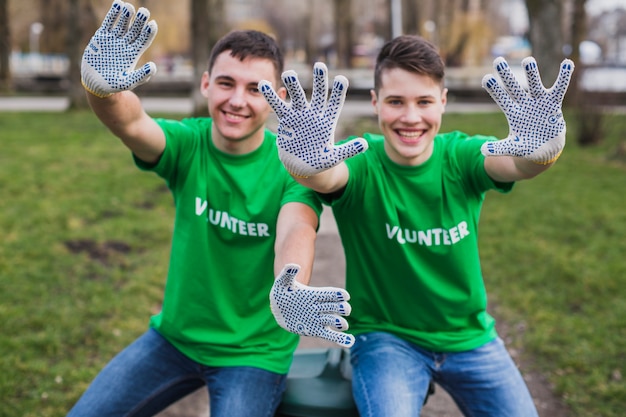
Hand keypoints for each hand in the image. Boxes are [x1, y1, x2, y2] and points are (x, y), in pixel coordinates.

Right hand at [81, 0, 157, 97]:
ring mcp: (114, 40)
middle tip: (144, 11)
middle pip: (135, 30)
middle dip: (140, 21)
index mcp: (133, 54)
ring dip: (127, 15)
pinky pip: (108, 23)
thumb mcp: (128, 82)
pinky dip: (113, 14)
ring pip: (122, 24)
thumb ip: (141, 76)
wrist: (95, 83)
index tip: (153, 24)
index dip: (148, 33)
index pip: (143, 41)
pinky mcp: (101, 37)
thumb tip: (153, 66)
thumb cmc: (114, 85)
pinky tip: (118, 4)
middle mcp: (125, 45)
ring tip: (130, 7)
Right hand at [259, 62, 367, 177]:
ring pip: (297, 98)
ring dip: (293, 86)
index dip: (338, 93)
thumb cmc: (320, 162)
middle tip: (320, 65)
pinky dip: (272, 97)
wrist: (302, 167)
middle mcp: (314, 115)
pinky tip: (265, 85)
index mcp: (327, 122)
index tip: (342, 79)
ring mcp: (299, 116)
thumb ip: (348, 151)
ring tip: (288, 73)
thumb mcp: (334, 158)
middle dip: (319, 80)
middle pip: (318, 95)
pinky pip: (279, 107)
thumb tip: (364, 145)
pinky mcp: (286, 120)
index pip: (334, 105)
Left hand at [270, 264, 354, 346]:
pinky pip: (329, 335)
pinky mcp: (316, 330)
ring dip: (340, 323)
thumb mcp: (282, 282)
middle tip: (345, 309)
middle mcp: (319, 306)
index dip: (337, 294)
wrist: (278, 307)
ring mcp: (318, 319)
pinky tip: (350, 342)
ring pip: (333, 321)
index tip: (345, 296)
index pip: (329, 293)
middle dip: (341, 308)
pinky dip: (340, 339)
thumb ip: (288, 274)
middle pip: (334, 307)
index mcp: (314, 294)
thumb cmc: (282, 292)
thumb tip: (293, 265)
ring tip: (343, 325)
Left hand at [481, 56, 573, 163]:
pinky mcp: (553, 104)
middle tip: (498, 59)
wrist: (545, 150)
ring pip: (535, 85)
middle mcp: (524, 104)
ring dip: (532, 73)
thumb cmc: (526, 147)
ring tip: (527, 60)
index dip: (495, 90)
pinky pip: (559, 89)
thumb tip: (483, 150)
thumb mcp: (512, 148)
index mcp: (513, 113)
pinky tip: (567, 63)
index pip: (502, 99)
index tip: (485, 78)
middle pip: (514, 87)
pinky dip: (564, 77)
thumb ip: (499, 148)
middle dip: (506, 75)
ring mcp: (539, 102)